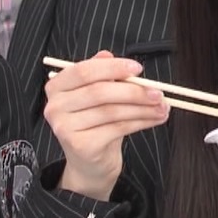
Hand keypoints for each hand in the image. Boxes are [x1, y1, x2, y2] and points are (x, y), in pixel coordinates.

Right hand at [45, 50, 167, 201]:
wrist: (90, 163)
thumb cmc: (95, 124)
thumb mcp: (97, 95)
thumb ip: (101, 74)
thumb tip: (109, 54)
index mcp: (57, 86)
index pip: (84, 71)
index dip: (113, 67)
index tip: (138, 69)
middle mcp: (55, 107)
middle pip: (99, 92)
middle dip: (133, 91)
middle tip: (158, 92)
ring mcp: (65, 128)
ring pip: (112, 111)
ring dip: (143, 108)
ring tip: (162, 107)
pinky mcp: (81, 146)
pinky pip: (117, 128)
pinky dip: (141, 122)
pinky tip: (154, 119)